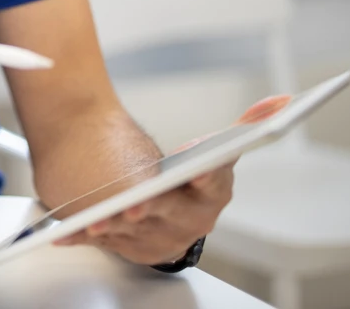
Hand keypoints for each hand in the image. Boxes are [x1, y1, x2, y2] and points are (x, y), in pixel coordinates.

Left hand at [55, 94, 292, 264]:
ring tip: (96, 218)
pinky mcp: (127, 248)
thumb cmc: (171, 169)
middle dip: (150, 208)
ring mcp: (158, 240)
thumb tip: (284, 101)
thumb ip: (248, 126)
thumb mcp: (208, 151)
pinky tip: (66, 232)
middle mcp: (188, 224)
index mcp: (211, 196)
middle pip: (167, 212)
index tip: (196, 171)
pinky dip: (85, 235)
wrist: (141, 194)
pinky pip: (103, 241)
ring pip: (132, 230)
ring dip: (112, 226)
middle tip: (136, 206)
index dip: (204, 177)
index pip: (213, 183)